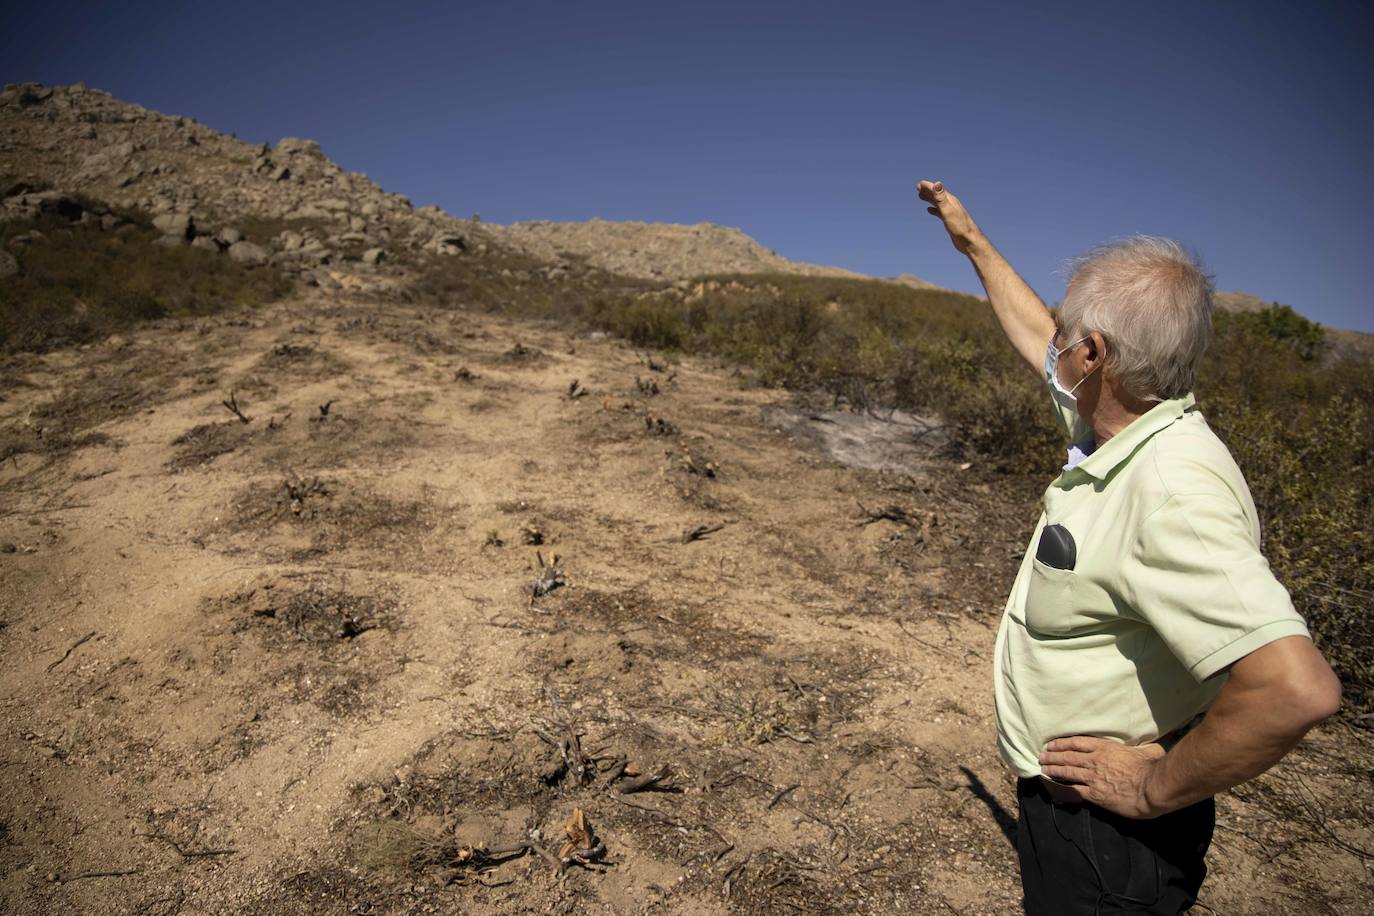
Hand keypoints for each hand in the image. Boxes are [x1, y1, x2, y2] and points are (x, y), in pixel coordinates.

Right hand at [916, 179, 981, 254]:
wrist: (970, 241)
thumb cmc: (960, 227)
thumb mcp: (948, 211)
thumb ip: (941, 198)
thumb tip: (936, 183)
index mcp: (950, 201)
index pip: (937, 190)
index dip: (928, 186)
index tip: (919, 184)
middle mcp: (951, 205)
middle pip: (937, 195)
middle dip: (928, 190)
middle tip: (918, 187)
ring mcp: (950, 213)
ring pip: (938, 203)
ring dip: (930, 199)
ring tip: (921, 196)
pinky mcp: (950, 221)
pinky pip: (940, 212)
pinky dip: (934, 210)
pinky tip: (930, 211)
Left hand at [1038, 736, 1168, 817]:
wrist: (1152, 788)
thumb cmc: (1152, 768)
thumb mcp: (1148, 750)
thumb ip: (1144, 747)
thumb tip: (1153, 746)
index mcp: (1105, 748)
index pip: (1076, 742)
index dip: (1061, 743)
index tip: (1051, 745)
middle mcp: (1095, 761)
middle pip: (1068, 756)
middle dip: (1052, 756)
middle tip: (1041, 756)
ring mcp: (1093, 778)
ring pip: (1067, 772)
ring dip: (1053, 770)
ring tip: (1043, 769)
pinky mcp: (1094, 794)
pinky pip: (1072, 790)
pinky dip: (1060, 788)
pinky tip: (1053, 787)